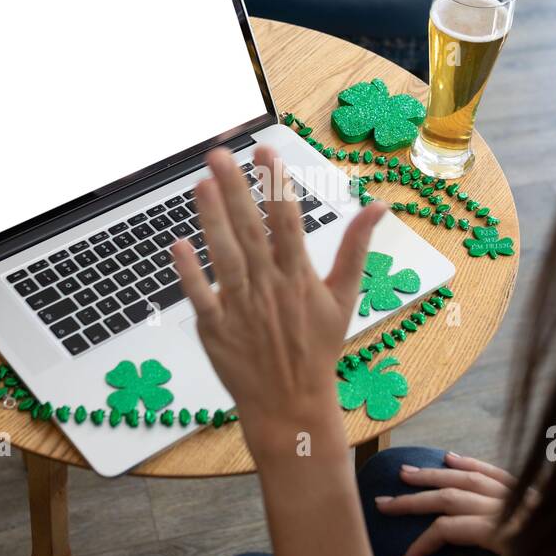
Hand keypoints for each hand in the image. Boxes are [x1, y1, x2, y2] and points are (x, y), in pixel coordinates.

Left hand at [173, 145, 385, 463]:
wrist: (292, 404)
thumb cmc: (318, 347)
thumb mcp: (345, 296)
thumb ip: (356, 247)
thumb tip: (378, 206)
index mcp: (300, 277)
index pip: (287, 222)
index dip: (276, 185)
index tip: (265, 151)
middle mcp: (270, 287)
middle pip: (251, 231)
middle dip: (236, 190)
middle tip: (219, 154)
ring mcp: (241, 308)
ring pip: (224, 257)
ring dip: (212, 220)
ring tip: (200, 184)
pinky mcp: (216, 329)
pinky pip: (201, 297)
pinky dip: (189, 273)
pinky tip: (177, 244)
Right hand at [380, 452, 519, 555]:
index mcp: (501, 532)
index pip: (445, 530)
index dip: (419, 546)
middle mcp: (507, 505)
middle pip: (450, 495)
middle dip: (413, 500)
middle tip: (382, 502)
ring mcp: (520, 494)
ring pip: (469, 477)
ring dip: (435, 474)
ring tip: (406, 474)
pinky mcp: (530, 490)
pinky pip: (495, 470)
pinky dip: (471, 462)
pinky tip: (450, 456)